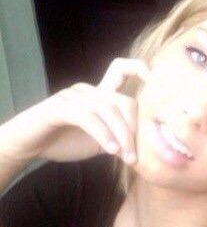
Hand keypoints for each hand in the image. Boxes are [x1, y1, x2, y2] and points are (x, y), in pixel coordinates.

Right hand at [0, 58, 151, 164]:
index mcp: (101, 94)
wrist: (29, 145)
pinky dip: (103, 135)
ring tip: (126, 158)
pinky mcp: (60, 107)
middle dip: (133, 130)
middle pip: (123, 101)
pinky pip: (88, 118)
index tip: (155, 79)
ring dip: (121, 137)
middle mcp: (89, 90)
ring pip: (108, 111)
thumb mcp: (102, 140)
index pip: (122, 70)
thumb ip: (121, 137)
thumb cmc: (66, 141)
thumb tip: (148, 146)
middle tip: (135, 156)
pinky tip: (110, 150)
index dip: (140, 68)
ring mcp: (74, 96)